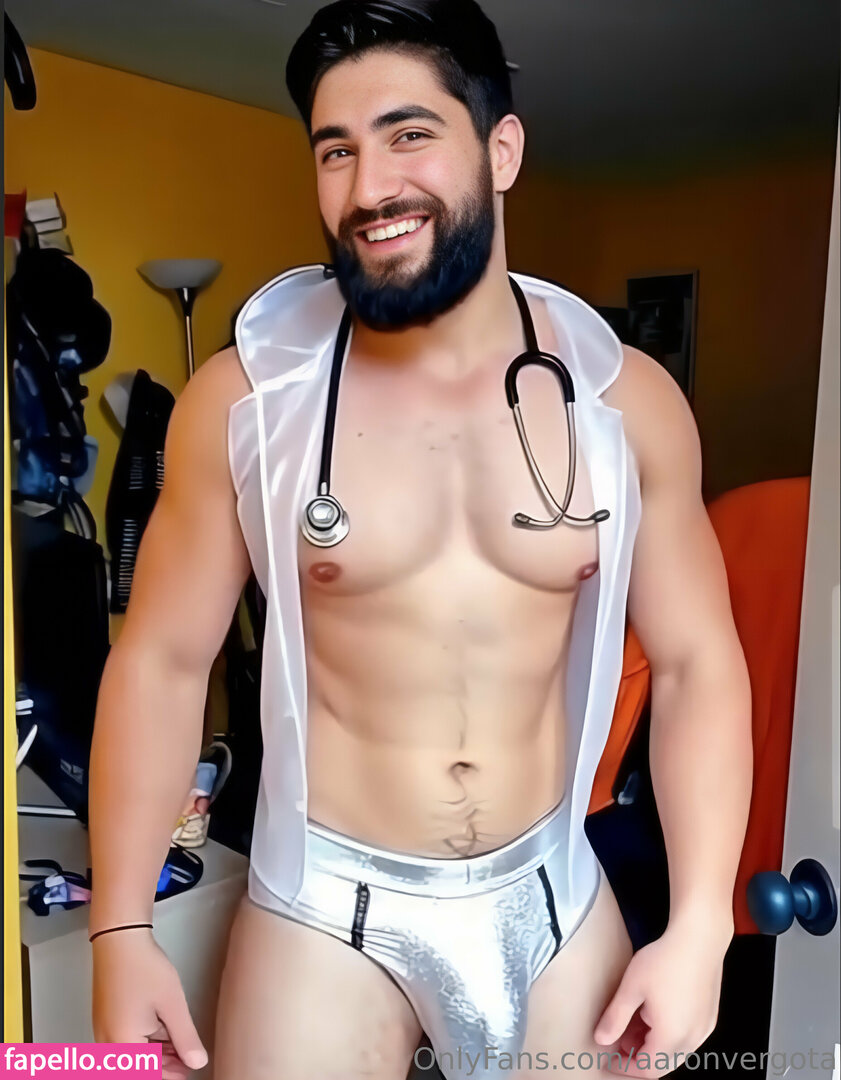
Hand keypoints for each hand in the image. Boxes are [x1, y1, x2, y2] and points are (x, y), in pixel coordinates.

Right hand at [92, 929, 207, 1078]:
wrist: (119, 939)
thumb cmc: (144, 969)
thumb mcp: (172, 1004)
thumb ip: (186, 1038)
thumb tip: (197, 1062)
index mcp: (122, 1045)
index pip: (146, 1075)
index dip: (169, 1076)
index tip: (188, 1071)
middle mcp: (107, 1043)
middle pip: (136, 1066)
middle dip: (163, 1067)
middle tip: (188, 1061)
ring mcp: (104, 1031)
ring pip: (131, 1053)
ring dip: (155, 1054)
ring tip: (181, 1046)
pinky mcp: (106, 1018)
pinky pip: (125, 1039)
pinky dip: (145, 1040)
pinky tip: (163, 1032)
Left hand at [592, 921, 729, 1076]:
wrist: (700, 938)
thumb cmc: (666, 959)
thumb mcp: (631, 988)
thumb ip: (615, 1018)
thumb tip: (602, 1039)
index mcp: (671, 1037)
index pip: (646, 1069)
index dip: (625, 1068)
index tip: (609, 1061)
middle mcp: (691, 1039)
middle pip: (662, 1063)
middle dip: (638, 1057)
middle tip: (618, 1041)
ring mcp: (703, 1028)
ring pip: (675, 1050)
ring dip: (653, 1044)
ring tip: (633, 1022)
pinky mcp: (709, 1016)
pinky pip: (687, 1037)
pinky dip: (668, 1034)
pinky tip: (654, 1012)